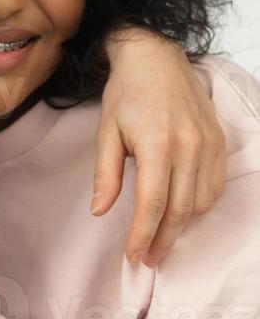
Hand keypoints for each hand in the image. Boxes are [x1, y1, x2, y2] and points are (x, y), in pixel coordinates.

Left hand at [95, 28, 226, 265]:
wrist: (156, 59)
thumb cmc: (126, 95)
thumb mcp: (106, 133)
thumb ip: (105, 175)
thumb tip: (100, 211)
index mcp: (158, 146)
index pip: (153, 204)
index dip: (143, 235)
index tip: (133, 255)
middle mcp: (189, 148)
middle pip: (180, 210)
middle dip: (163, 240)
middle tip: (148, 259)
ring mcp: (208, 145)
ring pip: (201, 202)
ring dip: (182, 226)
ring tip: (161, 239)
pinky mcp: (219, 142)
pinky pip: (215, 186)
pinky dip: (200, 206)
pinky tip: (182, 213)